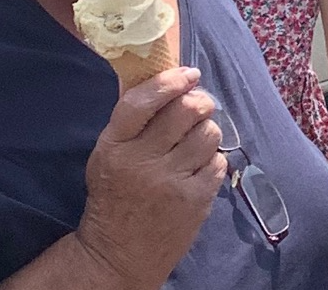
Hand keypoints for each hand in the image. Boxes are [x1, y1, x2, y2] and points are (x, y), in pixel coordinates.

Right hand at [72, 67, 226, 287]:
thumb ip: (132, 120)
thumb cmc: (114, 194)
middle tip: (199, 105)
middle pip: (185, 111)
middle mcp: (141, 162)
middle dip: (199, 101)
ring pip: (208, 134)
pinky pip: (218, 163)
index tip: (188, 74)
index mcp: (114, 146)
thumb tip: (162, 74)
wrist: (118, 253)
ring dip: (206, 132)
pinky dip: (212, 161)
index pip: (142, 101)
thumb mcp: (108, 154)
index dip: (170, 81)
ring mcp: (170, 182)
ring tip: (195, 142)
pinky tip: (197, 169)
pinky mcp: (195, 201)